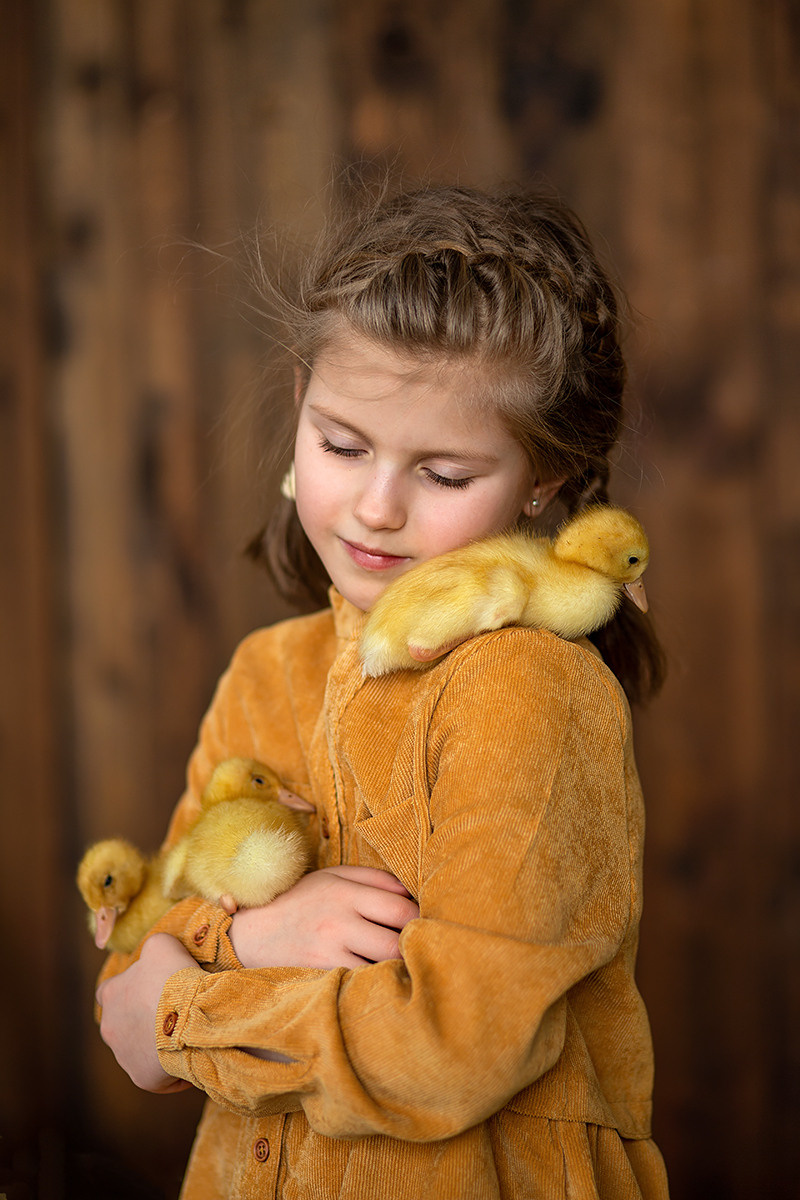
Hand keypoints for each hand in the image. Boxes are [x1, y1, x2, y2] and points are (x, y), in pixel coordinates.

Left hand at [96, 933, 199, 1092]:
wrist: (189, 1017)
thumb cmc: (173, 979)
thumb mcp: (161, 945)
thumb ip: (151, 947)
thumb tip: (152, 956)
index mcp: (110, 994)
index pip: (108, 991)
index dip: (129, 988)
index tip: (151, 988)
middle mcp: (109, 1027)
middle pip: (122, 1022)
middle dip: (142, 1018)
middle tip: (170, 1011)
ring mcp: (123, 1055)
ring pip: (137, 1047)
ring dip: (154, 1041)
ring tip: (182, 1032)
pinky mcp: (140, 1077)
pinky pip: (154, 1071)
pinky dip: (168, 1064)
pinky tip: (187, 1051)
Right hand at [229, 866, 418, 969]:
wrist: (248, 933)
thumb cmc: (298, 901)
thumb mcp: (331, 876)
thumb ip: (373, 878)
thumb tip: (412, 891)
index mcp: (345, 891)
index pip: (401, 908)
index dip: (420, 920)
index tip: (424, 926)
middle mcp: (338, 921)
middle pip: (396, 942)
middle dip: (413, 949)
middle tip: (418, 952)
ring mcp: (328, 951)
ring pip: (380, 968)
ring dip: (394, 970)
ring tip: (399, 969)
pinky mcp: (318, 976)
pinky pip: (358, 984)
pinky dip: (371, 985)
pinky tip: (374, 983)